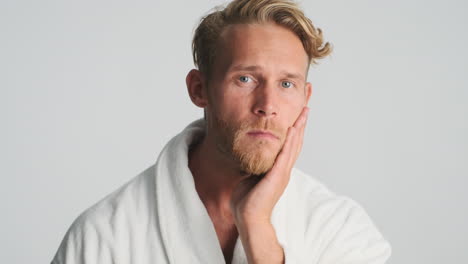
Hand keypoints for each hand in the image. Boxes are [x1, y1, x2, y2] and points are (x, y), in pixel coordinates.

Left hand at [230, 106, 308, 224]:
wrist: (248, 218)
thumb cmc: (247, 201)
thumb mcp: (250, 178)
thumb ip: (254, 167)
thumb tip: (249, 157)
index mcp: (279, 170)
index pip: (290, 146)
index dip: (295, 130)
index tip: (297, 116)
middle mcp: (284, 170)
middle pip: (297, 143)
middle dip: (301, 124)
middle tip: (306, 108)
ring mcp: (282, 173)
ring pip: (294, 146)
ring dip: (299, 128)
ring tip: (304, 113)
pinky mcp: (277, 176)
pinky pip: (285, 155)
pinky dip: (289, 141)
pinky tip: (292, 129)